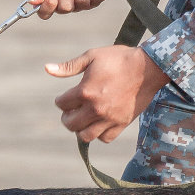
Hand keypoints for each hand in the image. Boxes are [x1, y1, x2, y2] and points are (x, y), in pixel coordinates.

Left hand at [47, 44, 172, 142]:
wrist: (148, 68)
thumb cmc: (119, 59)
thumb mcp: (91, 57)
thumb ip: (69, 66)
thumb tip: (46, 69)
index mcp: (85, 91)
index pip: (61, 104)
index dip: (60, 100)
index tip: (65, 97)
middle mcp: (95, 108)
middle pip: (70, 123)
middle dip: (67, 116)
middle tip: (71, 110)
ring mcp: (109, 118)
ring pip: (85, 136)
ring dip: (80, 128)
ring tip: (83, 119)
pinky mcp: (121, 123)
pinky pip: (104, 138)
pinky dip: (99, 134)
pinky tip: (98, 123)